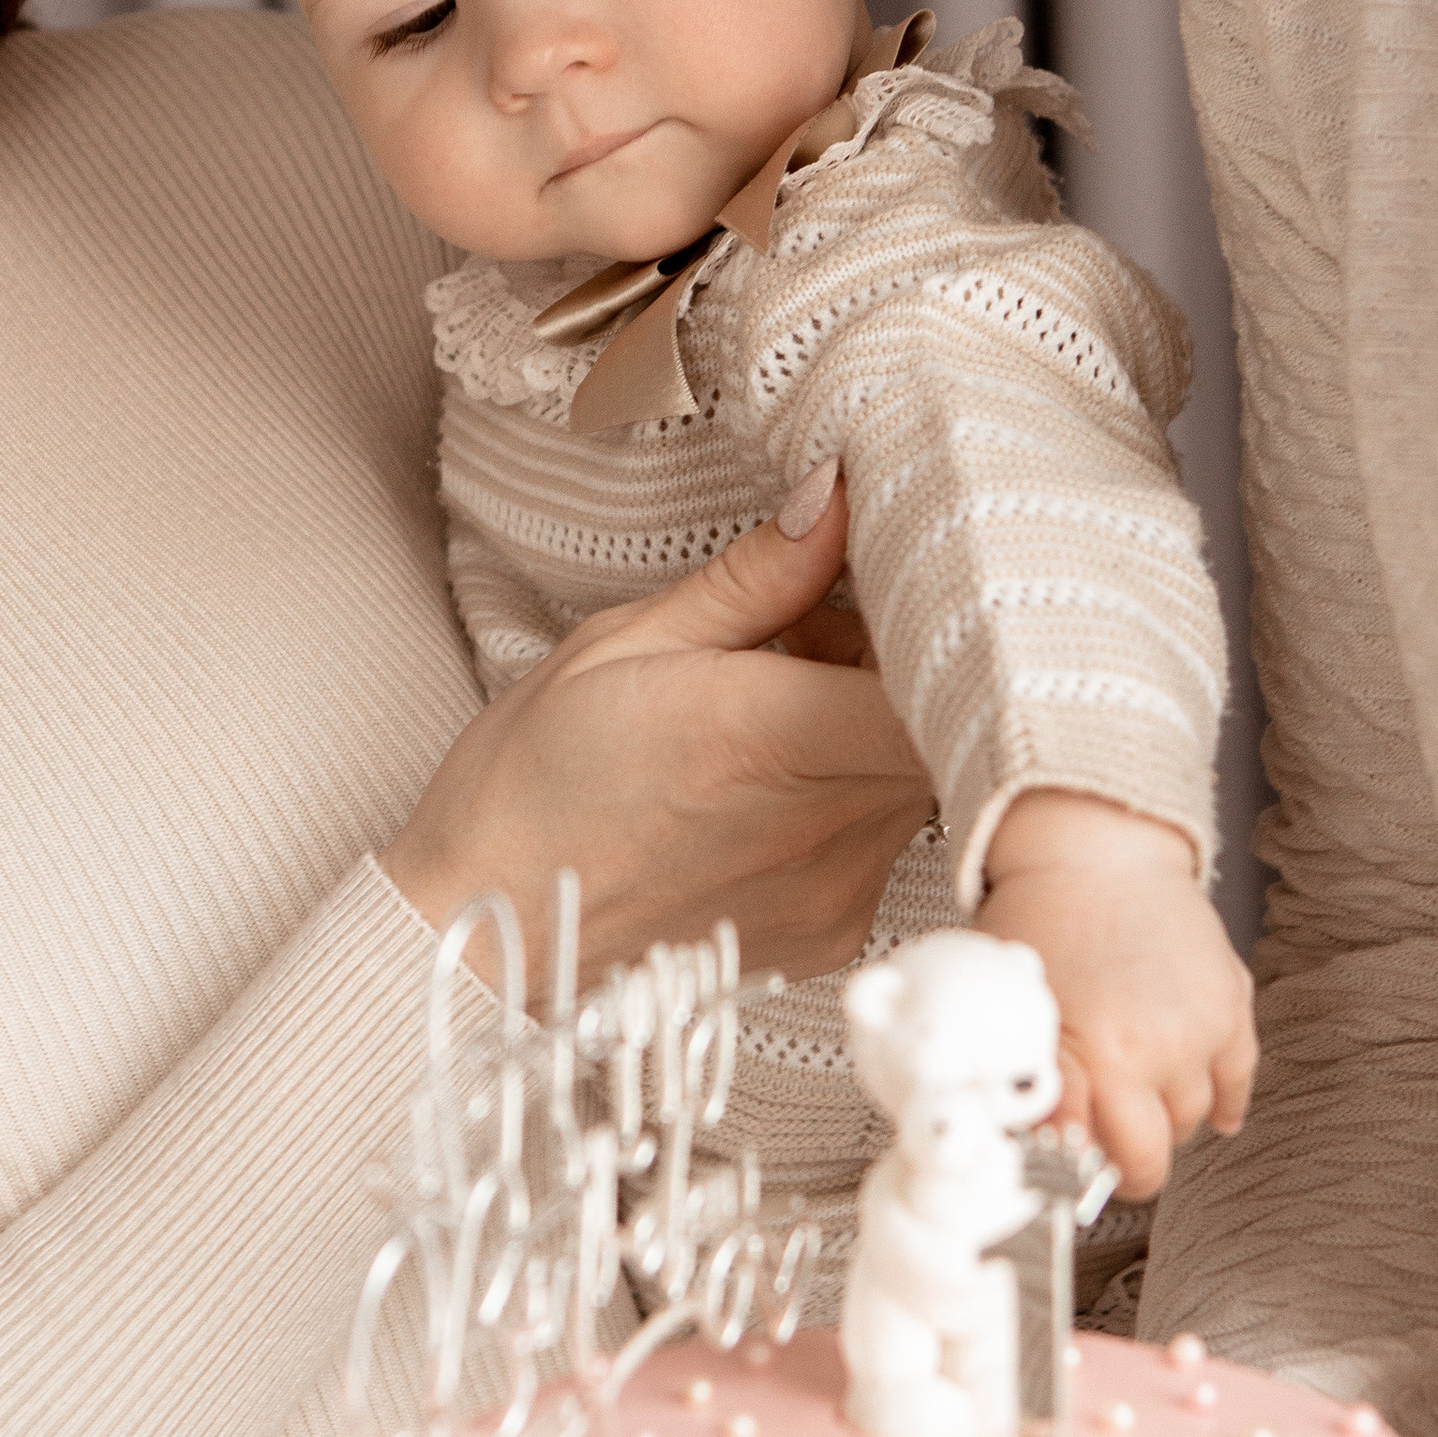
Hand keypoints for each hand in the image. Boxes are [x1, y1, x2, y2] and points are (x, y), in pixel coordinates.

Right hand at [383, 476, 932, 982]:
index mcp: (771, 736)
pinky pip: (886, 834)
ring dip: (880, 722)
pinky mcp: (833, 930)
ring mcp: (837, 889)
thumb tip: (837, 497)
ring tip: (781, 702)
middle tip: (820, 629)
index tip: (906, 577)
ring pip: (922, 774)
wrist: (486, 940)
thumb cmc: (531, 788)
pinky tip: (770, 778)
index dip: (951, 621)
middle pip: (949, 719)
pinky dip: (854, 789)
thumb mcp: (623, 645)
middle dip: (907, 657)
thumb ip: (755, 579)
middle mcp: (824, 825)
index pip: (947, 681)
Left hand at [977, 791, 1256, 1193]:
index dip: (1103, 1174)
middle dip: (1135, 1148)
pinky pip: (1240, 1078)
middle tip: (1106, 1129)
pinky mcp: (1234, 1002)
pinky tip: (1209, 1107)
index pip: (1127, 1164)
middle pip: (1164, 1147)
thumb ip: (1041, 1092)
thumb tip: (1050, 1159)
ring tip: (1135, 1087)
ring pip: (1198, 1116)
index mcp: (1105, 1059)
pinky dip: (1224, 1099)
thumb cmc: (1045, 922)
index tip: (1087, 1168)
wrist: (1096, 854)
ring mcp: (1205, 1028)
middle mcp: (1164, 1050)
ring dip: (1168, 1113)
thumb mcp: (1022, 1014)